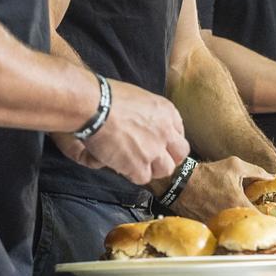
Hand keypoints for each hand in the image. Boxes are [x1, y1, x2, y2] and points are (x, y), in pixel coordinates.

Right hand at [54, 79, 188, 184]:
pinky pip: (143, 178)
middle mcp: (165, 131)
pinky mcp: (139, 165)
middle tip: (154, 159)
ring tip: (135, 164)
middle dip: (169, 158)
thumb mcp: (139, 97)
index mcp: (167, 112)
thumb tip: (141, 123)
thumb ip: (148, 113)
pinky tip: (120, 165)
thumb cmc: (108, 97)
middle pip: (180, 153)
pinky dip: (131, 174)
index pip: (179, 133)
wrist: (95, 107)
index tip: (159, 143)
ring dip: (152, 169)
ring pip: (165, 169)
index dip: (168, 141)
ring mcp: (154, 150)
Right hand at [169, 156, 273, 223]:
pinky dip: (226, 229)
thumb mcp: (234, 166)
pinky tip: (227, 222)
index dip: (268, 221)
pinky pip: (222, 232)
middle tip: (258, 220)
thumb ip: (257, 172)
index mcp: (238, 204)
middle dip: (254, 224)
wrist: (180, 184)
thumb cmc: (208, 174)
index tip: (273, 219)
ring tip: (242, 220)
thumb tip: (273, 177)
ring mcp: (217, 226)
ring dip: (239, 227)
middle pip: (248, 228)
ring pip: (234, 231)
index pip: (260, 220)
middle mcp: (228, 218)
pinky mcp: (208, 228)